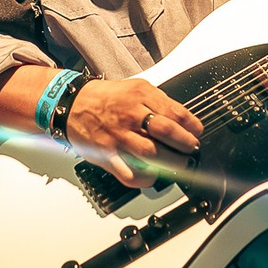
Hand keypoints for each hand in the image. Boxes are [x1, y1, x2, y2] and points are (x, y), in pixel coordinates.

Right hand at [67, 76, 202, 184]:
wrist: (71, 104)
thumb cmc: (105, 99)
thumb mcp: (135, 88)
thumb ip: (157, 102)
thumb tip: (181, 120)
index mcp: (140, 96)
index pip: (176, 113)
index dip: (192, 126)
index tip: (196, 133)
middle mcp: (130, 115)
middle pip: (167, 133)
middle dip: (186, 145)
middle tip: (191, 150)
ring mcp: (118, 137)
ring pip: (153, 154)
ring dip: (171, 163)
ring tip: (179, 165)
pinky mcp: (108, 155)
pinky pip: (130, 174)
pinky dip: (146, 179)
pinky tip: (153, 176)